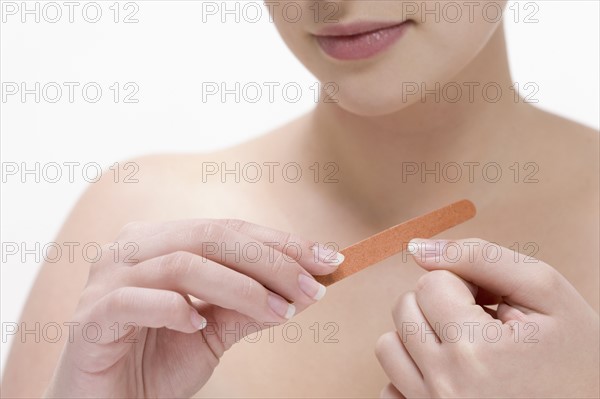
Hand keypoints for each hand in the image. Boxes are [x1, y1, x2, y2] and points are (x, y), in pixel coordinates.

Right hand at [45, 219, 342, 397]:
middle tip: (312, 288)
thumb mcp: (214, 330)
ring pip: (181, 264)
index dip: (282, 243)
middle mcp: (133, 249)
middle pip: (211, 237)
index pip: (231, 230)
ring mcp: (107, 279)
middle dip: (270, 261)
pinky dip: (174, 308)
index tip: (329, 260)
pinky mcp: (91, 317)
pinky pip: (134, 301)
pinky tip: (199, 324)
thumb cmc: (159, 361)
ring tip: (278, 312)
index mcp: (162, 240)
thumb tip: (306, 286)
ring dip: (239, 287)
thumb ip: (249, 305)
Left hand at [375, 238, 598, 397]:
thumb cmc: (577, 356)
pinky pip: (389, 387)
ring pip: (389, 345)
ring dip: (420, 336)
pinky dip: (413, 374)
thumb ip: (480, 257)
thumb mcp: (546, 293)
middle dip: (440, 304)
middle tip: (481, 323)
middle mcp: (445, 385)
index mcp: (475, 350)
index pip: (431, 282)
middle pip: (404, 309)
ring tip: (464, 347)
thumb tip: (418, 247)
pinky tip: (450, 375)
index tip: (492, 303)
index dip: (463, 284)